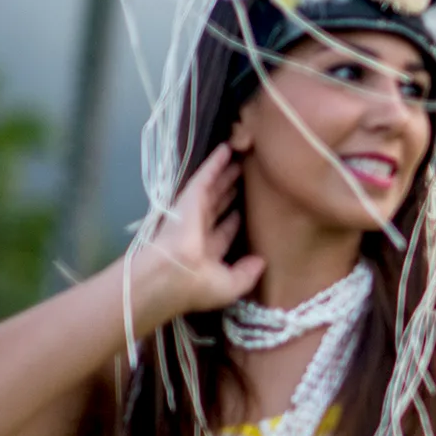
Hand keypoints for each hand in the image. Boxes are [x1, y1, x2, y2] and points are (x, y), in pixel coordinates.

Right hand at [128, 146, 256, 326]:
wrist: (173, 275)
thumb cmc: (199, 286)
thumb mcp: (231, 286)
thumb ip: (248, 273)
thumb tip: (262, 262)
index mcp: (208, 251)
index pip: (225, 231)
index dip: (235, 220)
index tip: (246, 210)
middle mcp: (199, 230)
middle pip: (219, 205)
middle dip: (230, 191)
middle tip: (244, 177)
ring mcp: (193, 212)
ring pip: (214, 189)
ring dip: (225, 174)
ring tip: (239, 160)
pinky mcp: (190, 198)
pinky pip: (205, 176)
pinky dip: (215, 163)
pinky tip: (226, 150)